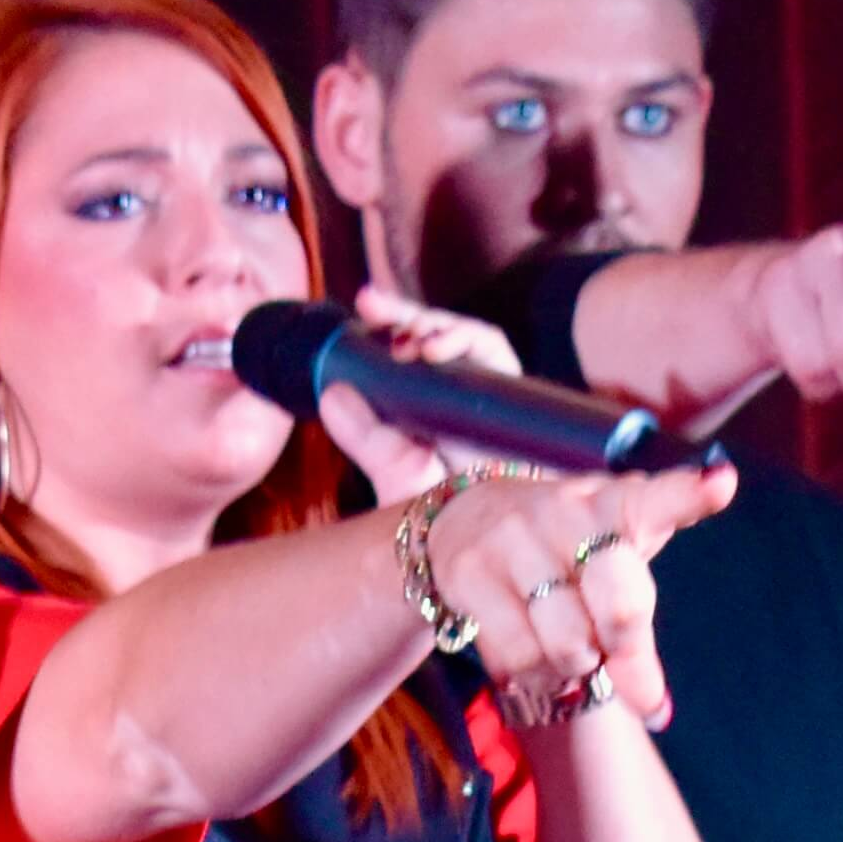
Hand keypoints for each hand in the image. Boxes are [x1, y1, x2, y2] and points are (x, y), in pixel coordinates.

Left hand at [307, 284, 536, 504]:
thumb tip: (331, 392)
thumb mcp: (394, 475)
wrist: (487, 538)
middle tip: (371, 304)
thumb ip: (365, 437)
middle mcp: (455, 396)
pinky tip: (434, 349)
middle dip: (400, 315)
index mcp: (423, 411)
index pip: (404, 357)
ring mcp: (484, 392)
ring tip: (405, 342)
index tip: (362, 309)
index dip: (385, 327)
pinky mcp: (511, 391)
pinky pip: (490, 348)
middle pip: (429, 338)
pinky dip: (463, 338)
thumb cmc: (443, 521)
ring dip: (428, 325)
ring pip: (458, 335)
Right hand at [359, 437, 736, 733]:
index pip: (657, 499)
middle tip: (610, 657)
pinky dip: (536, 676)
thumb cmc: (561, 549)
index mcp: (615, 503)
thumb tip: (657, 712)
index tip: (720, 484)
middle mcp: (565, 512)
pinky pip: (519, 658)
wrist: (461, 520)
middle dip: (625, 652)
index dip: (690, 494)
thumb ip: (638, 622)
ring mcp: (513, 540)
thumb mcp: (609, 557)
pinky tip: (534, 655)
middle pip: (618, 605)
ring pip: (567, 645)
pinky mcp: (470, 574)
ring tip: (567, 647)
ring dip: (575, 666)